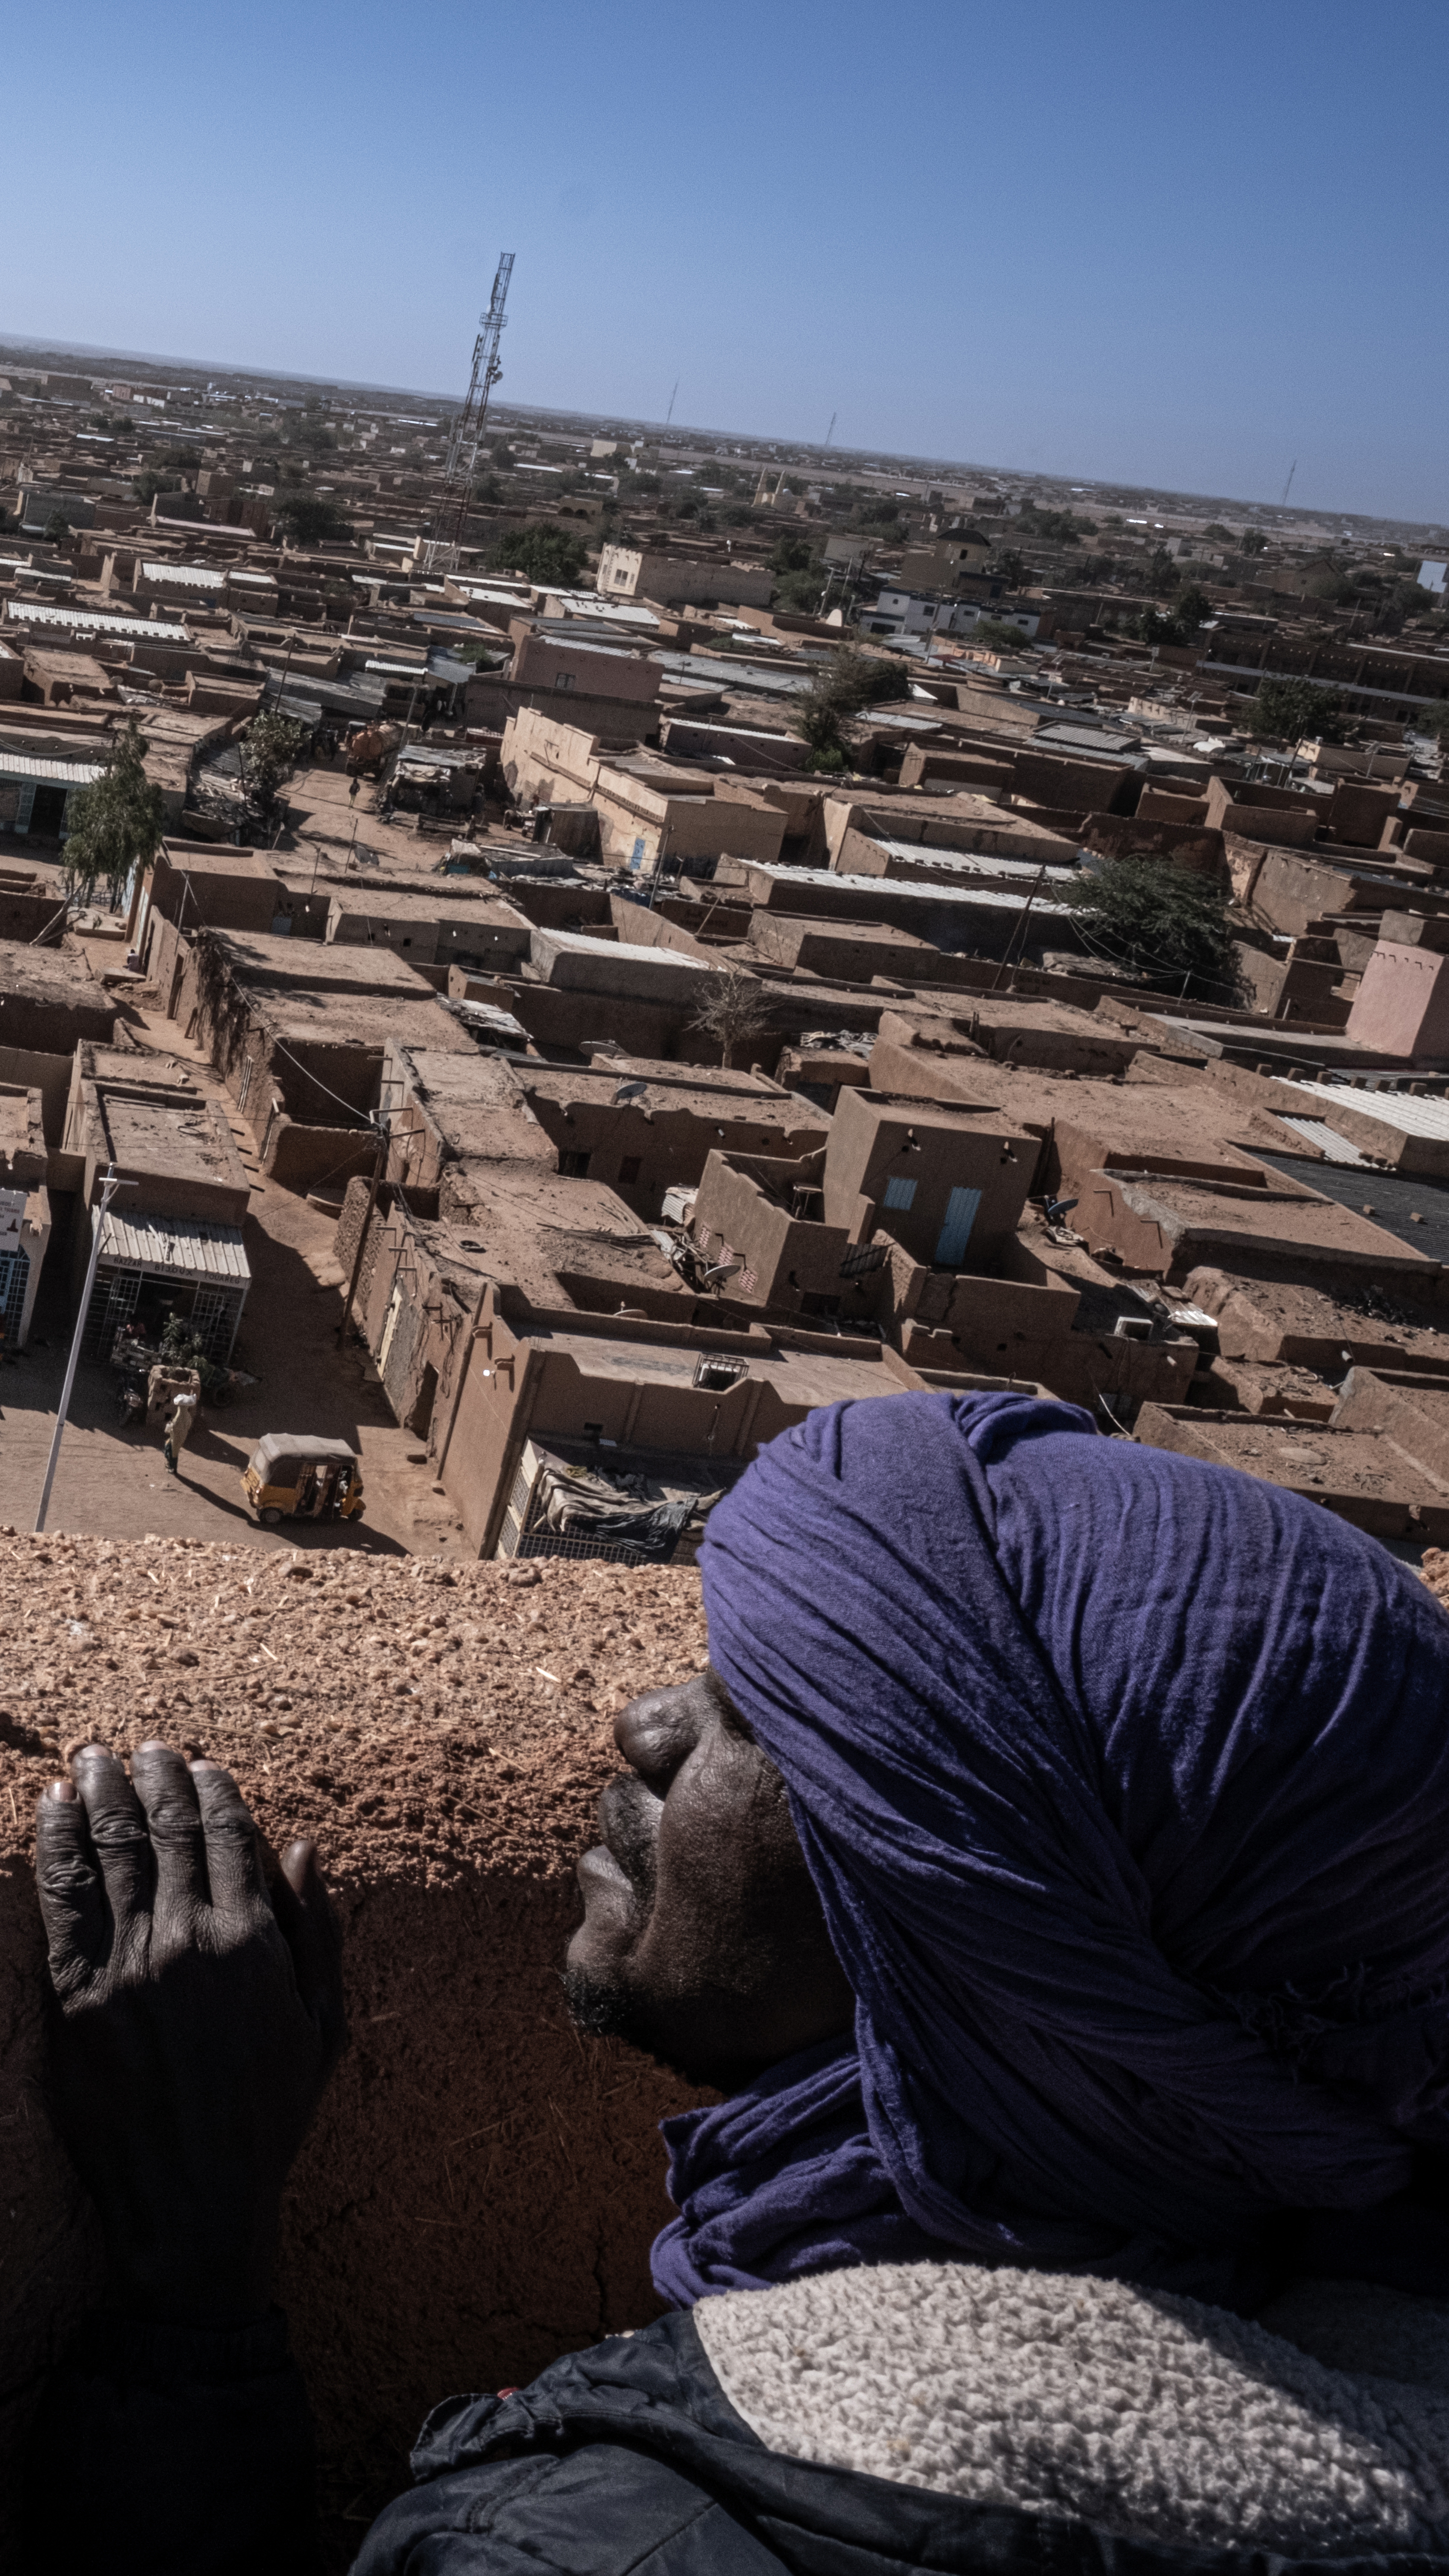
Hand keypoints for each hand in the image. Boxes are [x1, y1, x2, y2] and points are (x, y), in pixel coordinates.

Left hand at [36, 1741, 345, 2325]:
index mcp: (253, 1942)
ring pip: (112, 1851)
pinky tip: (53, 1810)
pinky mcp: (76, 1998)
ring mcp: (129, 1967)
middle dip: (153, 1775)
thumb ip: (320, 1933)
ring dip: (100, 1793)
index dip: (214, 1789)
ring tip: (92, 1757)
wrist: (193, 2202)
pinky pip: (63, 1900)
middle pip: (166, 1830)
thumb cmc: (267, 2118)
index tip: (202, 1762)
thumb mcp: (324, 2026)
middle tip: (140, 1745)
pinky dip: (57, 1845)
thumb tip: (304, 1850)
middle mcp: (190, 1940)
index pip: (229, 1835)